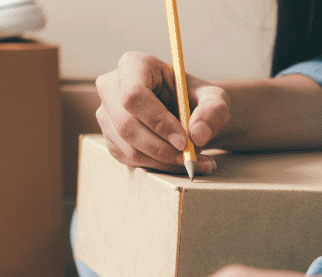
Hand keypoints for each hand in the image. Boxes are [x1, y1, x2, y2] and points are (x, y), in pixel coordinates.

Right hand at [95, 51, 229, 174]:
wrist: (188, 113)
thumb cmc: (197, 99)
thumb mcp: (214, 99)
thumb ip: (213, 111)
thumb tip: (197, 134)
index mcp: (134, 65)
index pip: (134, 94)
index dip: (157, 120)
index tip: (183, 140)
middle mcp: (112, 87)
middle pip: (127, 124)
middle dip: (161, 147)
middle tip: (190, 156)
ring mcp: (107, 114)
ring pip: (129, 147)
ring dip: (164, 160)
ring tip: (194, 159)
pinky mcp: (111, 138)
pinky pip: (131, 159)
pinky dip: (158, 166)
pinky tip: (179, 161)